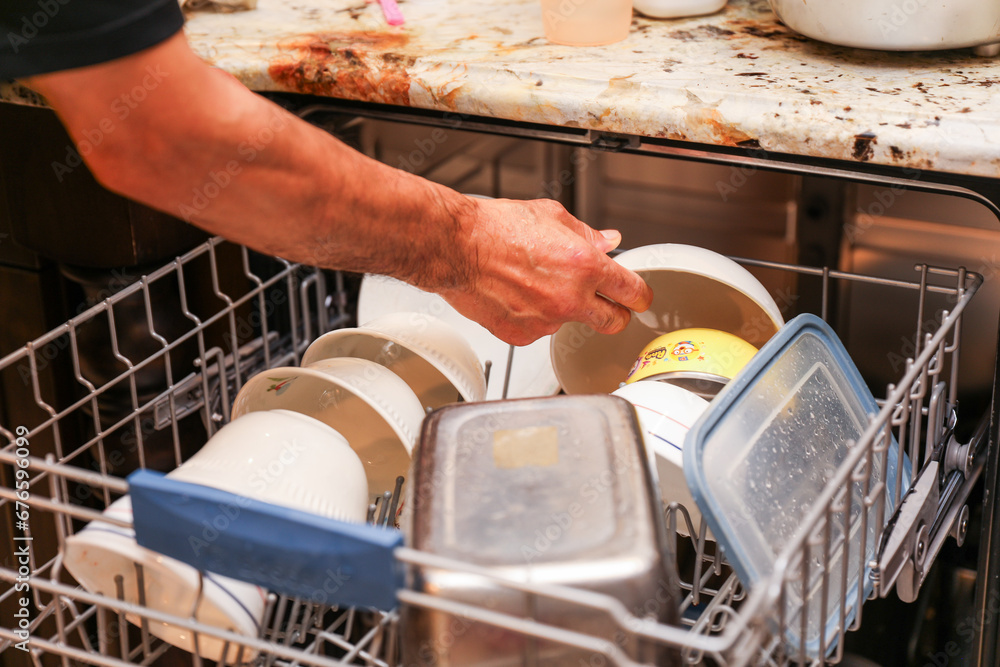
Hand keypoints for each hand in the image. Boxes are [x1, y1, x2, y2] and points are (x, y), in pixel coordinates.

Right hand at [436, 197, 652, 345]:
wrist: (456, 247)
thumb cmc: (495, 229)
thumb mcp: (552, 216)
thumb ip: (587, 235)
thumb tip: (607, 242)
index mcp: (585, 266)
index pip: (633, 292)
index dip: (640, 297)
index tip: (638, 298)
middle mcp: (570, 298)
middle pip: (614, 322)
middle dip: (615, 314)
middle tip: (607, 304)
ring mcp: (546, 321)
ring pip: (571, 323)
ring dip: (565, 309)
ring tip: (537, 284)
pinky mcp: (522, 335)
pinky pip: (540, 330)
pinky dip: (535, 317)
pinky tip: (518, 296)